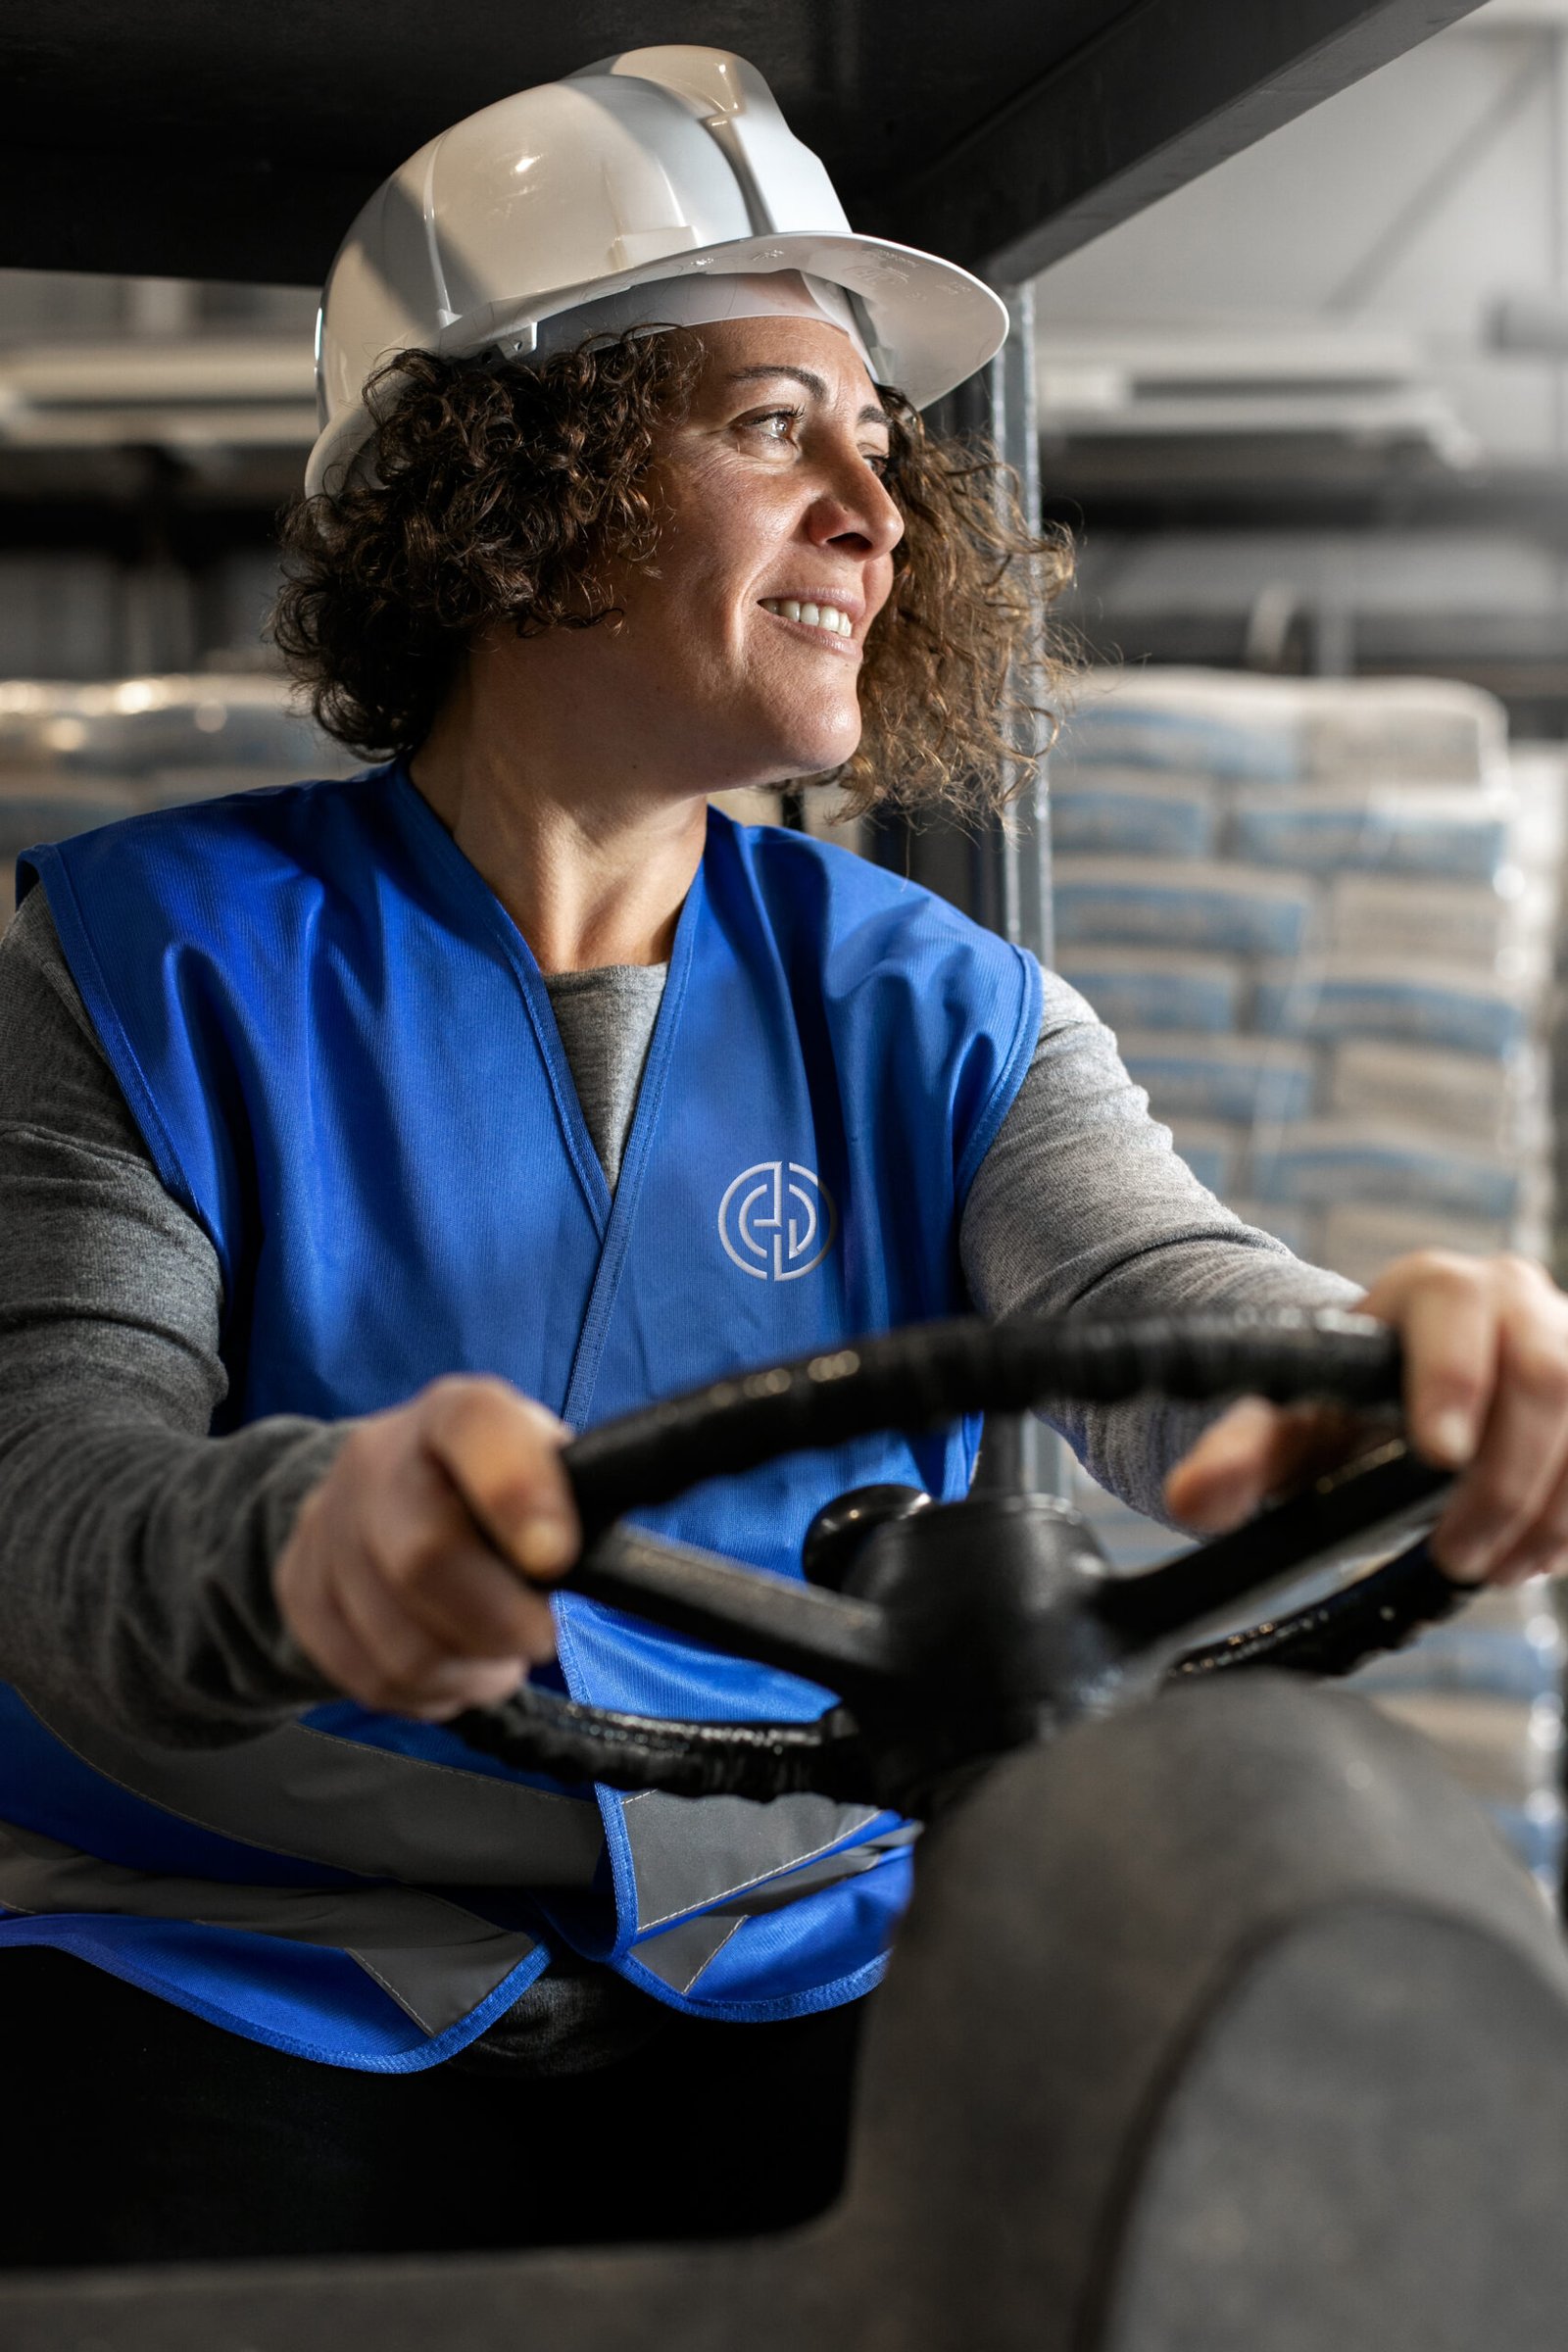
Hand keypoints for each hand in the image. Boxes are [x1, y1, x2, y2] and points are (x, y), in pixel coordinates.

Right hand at [275, 1376, 579, 1716]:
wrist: (373, 1489)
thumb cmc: (485, 1482)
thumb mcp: (536, 1458)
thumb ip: (571, 1494)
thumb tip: (608, 1563)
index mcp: (454, 1414)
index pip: (475, 1429)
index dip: (514, 1494)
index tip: (554, 1558)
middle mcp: (377, 1461)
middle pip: (423, 1558)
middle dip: (496, 1622)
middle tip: (537, 1637)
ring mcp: (326, 1529)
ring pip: (397, 1642)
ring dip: (466, 1671)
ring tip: (496, 1657)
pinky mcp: (299, 1594)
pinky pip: (368, 1678)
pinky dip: (426, 1693)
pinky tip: (450, 1668)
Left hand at [1164, 1252, 1567, 1585]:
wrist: (1407, 1401)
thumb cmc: (1347, 1405)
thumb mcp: (1289, 1427)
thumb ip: (1238, 1457)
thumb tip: (1191, 1499)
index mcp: (1434, 1288)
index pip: (1455, 1309)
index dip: (1453, 1378)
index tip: (1438, 1459)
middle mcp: (1516, 1298)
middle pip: (1544, 1374)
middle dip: (1505, 1479)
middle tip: (1457, 1553)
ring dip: (1549, 1509)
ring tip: (1492, 1568)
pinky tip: (1531, 1555)